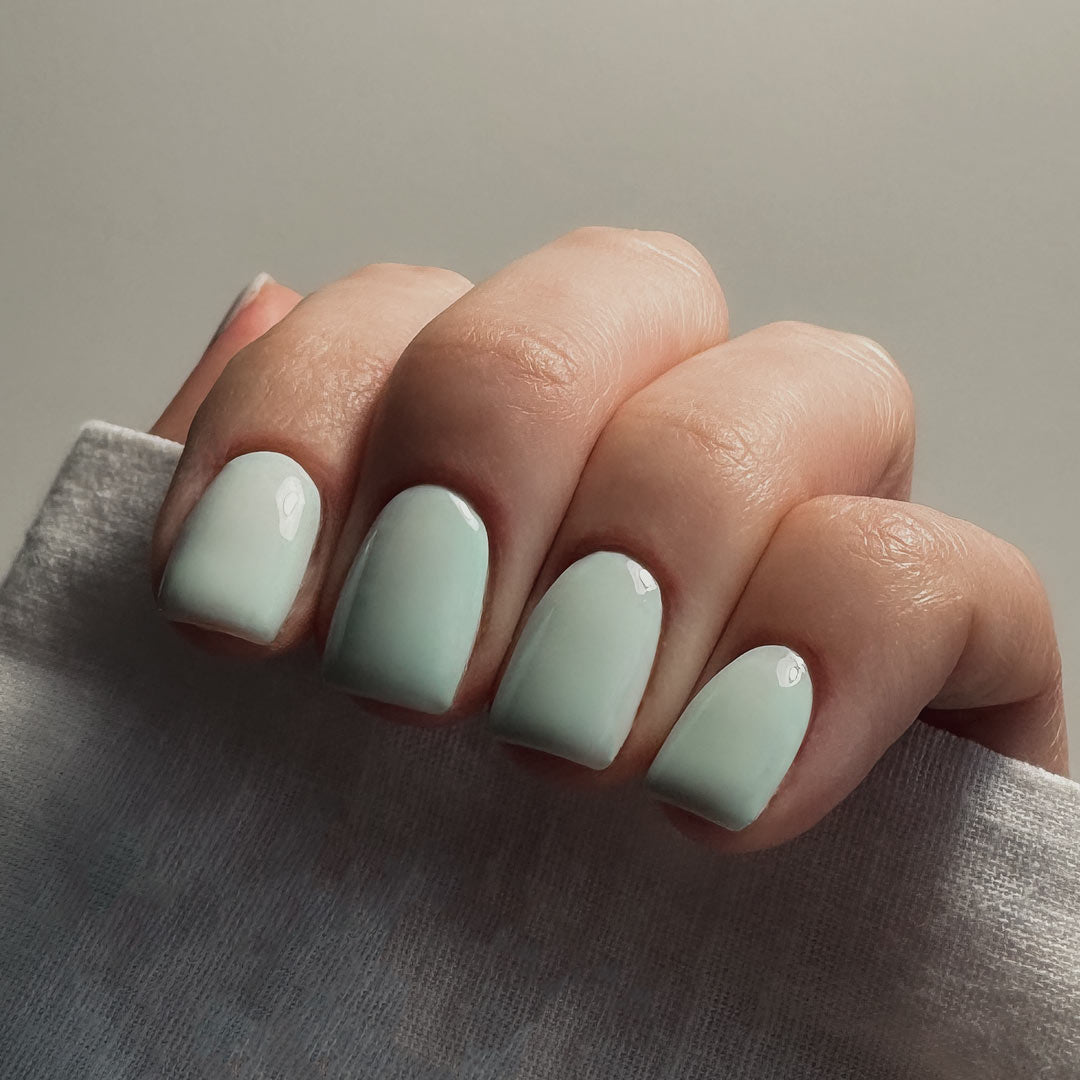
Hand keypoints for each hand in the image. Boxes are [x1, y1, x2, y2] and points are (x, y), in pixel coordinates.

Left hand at [149, 228, 1066, 852]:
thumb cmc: (338, 937)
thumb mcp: (224, 715)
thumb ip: (237, 506)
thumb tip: (267, 296)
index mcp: (480, 475)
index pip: (418, 309)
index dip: (315, 407)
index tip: (239, 602)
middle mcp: (647, 483)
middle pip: (627, 286)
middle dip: (499, 433)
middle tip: (411, 662)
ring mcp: (805, 566)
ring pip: (821, 382)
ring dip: (664, 525)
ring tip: (559, 736)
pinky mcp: (945, 686)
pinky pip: (965, 576)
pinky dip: (842, 642)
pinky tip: (716, 788)